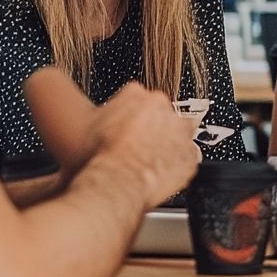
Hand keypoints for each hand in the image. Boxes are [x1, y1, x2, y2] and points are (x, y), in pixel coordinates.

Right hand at [91, 82, 200, 207]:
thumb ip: (97, 113)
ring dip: (168, 142)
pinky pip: (187, 157)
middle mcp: (163, 108)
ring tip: (150, 158)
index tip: (124, 126)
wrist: (117, 181)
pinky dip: (177, 164)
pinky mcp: (190, 155)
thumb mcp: (87, 125)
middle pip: (160, 113)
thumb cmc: (100, 156)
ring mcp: (180, 131)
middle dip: (150, 127)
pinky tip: (161, 172)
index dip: (129, 114)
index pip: (137, 97)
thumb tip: (87, 114)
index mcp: (136, 95)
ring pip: (178, 132)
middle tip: (135, 144)